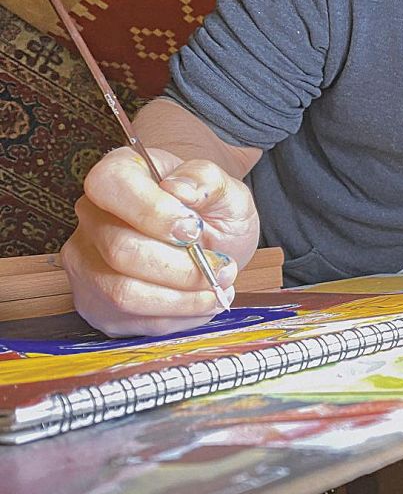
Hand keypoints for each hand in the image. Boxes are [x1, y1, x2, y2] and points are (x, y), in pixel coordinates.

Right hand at [61, 147, 259, 336]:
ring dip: (181, 298)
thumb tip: (180, 189)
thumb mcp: (225, 189)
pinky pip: (132, 320)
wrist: (211, 241)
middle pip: (120, 250)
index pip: (111, 186)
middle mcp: (92, 215)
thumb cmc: (211, 212)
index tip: (195, 228)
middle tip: (222, 266)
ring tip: (217, 287)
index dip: (153, 212)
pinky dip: (176, 317)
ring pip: (123, 293)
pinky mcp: (96, 303)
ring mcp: (87, 262)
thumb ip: (207, 179)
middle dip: (181, 267)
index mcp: (119, 173)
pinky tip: (199, 301)